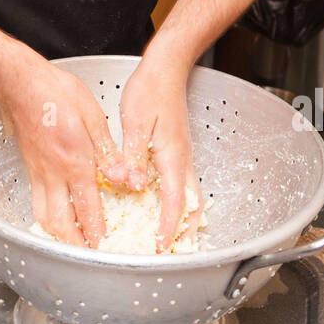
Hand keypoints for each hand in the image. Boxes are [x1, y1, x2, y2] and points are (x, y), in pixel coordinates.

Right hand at [0, 58, 130, 248]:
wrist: (21, 83)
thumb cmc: (57, 93)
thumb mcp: (93, 116)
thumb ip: (109, 152)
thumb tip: (125, 177)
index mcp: (75, 161)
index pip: (87, 208)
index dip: (97, 232)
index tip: (107, 247)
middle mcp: (54, 173)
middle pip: (61, 222)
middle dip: (75, 245)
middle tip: (89, 256)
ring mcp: (39, 172)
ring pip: (44, 216)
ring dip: (59, 235)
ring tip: (73, 244)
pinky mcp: (30, 167)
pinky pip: (37, 202)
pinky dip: (47, 218)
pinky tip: (57, 218)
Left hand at [112, 56, 202, 251]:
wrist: (166, 69)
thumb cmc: (149, 91)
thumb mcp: (134, 122)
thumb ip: (133, 156)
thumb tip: (132, 186)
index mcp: (172, 157)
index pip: (174, 202)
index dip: (168, 228)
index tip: (160, 248)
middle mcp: (183, 160)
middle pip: (191, 206)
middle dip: (183, 232)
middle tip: (170, 253)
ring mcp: (183, 156)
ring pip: (190, 197)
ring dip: (183, 219)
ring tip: (169, 238)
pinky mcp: (177, 151)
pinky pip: (183, 185)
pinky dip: (178, 204)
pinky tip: (163, 207)